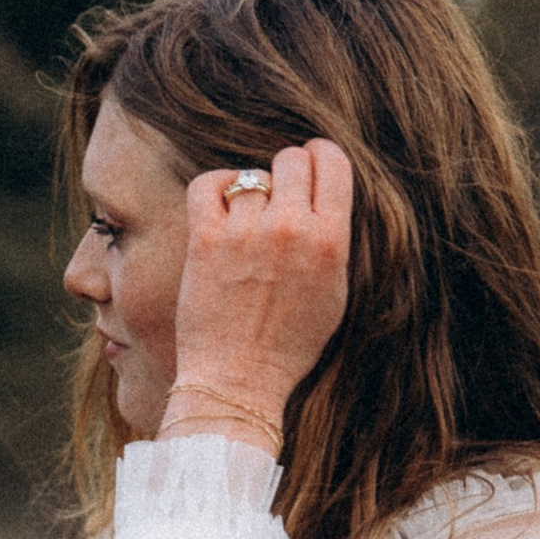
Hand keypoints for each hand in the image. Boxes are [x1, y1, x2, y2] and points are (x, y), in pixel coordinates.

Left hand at [163, 141, 353, 445]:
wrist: (239, 380)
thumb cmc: (288, 344)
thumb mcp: (334, 293)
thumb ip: (333, 240)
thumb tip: (324, 195)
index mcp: (331, 240)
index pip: (332, 161)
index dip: (319, 158)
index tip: (309, 170)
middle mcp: (291, 229)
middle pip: (291, 159)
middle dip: (285, 174)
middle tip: (275, 202)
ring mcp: (245, 232)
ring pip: (249, 176)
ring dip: (247, 193)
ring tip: (245, 222)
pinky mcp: (205, 239)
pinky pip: (207, 184)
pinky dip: (212, 188)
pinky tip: (217, 208)